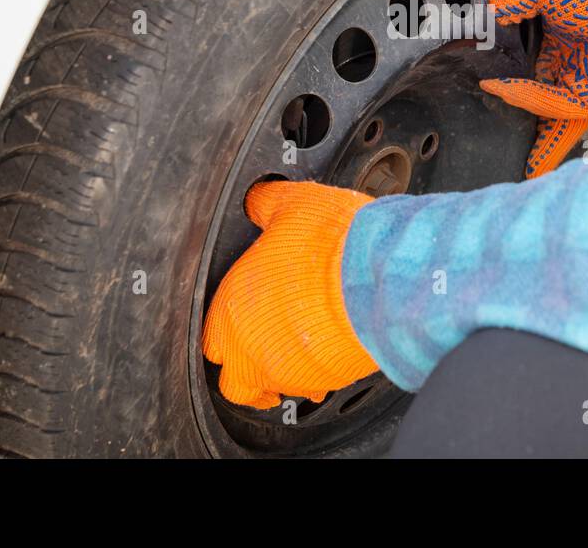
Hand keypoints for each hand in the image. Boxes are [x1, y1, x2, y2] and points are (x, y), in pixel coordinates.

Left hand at [201, 181, 377, 407]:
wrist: (377, 278)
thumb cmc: (333, 244)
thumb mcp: (291, 203)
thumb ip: (266, 204)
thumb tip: (258, 198)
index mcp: (232, 307)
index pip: (210, 335)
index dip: (226, 327)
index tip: (243, 317)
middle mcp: (251, 347)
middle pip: (234, 378)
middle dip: (244, 367)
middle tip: (264, 345)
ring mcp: (288, 370)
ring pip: (271, 388)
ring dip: (281, 371)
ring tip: (299, 350)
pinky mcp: (324, 381)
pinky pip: (312, 388)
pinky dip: (317, 376)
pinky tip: (329, 355)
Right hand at [481, 0, 587, 176]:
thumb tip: (485, 10)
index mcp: (560, 33)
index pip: (524, 55)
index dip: (500, 59)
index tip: (474, 56)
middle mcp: (569, 60)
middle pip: (532, 91)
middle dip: (509, 103)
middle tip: (476, 97)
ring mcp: (581, 81)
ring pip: (543, 110)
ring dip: (517, 108)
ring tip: (489, 96)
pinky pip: (555, 106)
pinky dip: (528, 98)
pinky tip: (504, 87)